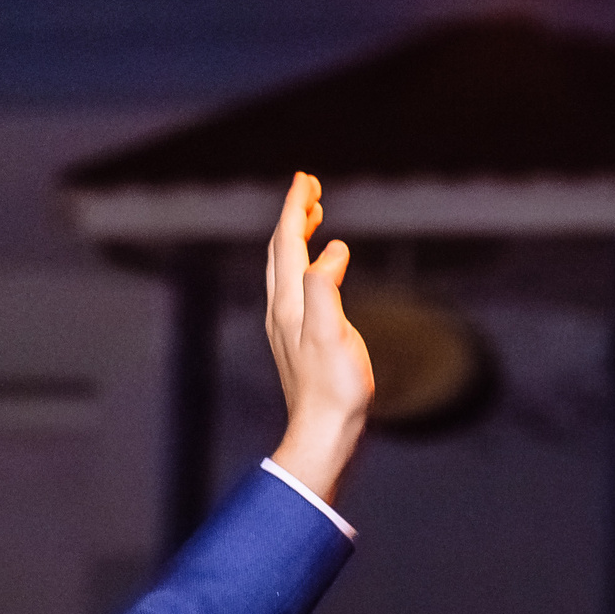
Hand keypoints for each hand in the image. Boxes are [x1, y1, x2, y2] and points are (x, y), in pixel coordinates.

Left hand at [265, 172, 372, 503]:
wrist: (323, 435)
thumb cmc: (334, 390)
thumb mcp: (332, 335)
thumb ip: (326, 288)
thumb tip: (332, 250)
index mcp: (288, 302)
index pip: (287, 242)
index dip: (295, 208)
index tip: (305, 179)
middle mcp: (281, 309)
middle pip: (280, 250)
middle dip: (293, 215)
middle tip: (311, 189)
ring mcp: (286, 325)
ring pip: (285, 267)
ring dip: (296, 236)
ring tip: (313, 217)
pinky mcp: (297, 339)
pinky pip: (295, 284)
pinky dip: (303, 262)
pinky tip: (317, 270)